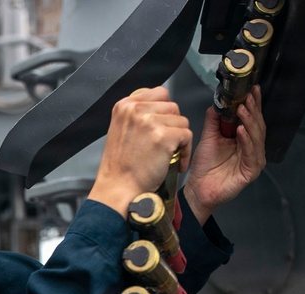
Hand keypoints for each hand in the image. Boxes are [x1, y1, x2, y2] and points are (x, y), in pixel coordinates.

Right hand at [88, 87, 192, 216]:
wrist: (118, 189)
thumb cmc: (120, 167)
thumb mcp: (120, 130)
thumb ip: (136, 116)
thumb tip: (159, 109)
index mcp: (124, 106)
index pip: (159, 93)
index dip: (164, 112)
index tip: (161, 127)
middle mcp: (136, 109)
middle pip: (172, 106)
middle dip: (173, 126)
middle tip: (165, 144)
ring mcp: (149, 122)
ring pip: (182, 120)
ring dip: (179, 139)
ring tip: (168, 155)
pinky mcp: (163, 136)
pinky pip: (187, 135)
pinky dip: (185, 151)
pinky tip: (173, 162)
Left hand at [183, 85, 266, 223]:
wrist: (198, 189)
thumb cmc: (204, 166)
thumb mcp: (209, 137)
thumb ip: (214, 121)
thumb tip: (217, 102)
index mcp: (244, 139)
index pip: (251, 118)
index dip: (253, 104)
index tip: (251, 89)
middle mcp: (252, 148)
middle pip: (257, 125)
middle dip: (253, 110)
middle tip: (248, 96)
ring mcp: (254, 160)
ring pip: (256, 137)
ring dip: (250, 122)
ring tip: (243, 109)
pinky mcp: (251, 171)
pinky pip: (251, 153)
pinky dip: (247, 141)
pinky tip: (241, 131)